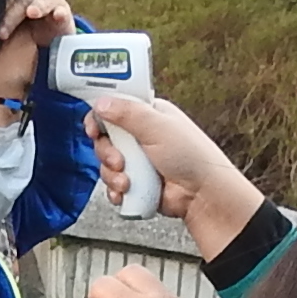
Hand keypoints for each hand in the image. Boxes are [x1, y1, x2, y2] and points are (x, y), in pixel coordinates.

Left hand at [0, 0, 74, 45]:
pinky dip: (59, 12)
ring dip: (37, 6)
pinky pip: (62, 10)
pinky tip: (56, 15)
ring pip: (43, 0)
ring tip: (31, 13)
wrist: (47, 39)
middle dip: (12, 13)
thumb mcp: (5, 17)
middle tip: (2, 32)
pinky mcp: (64, 11)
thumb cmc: (21, 24)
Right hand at [71, 89, 263, 256]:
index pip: (113, 108)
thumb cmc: (191, 156)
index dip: (99, 118)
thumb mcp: (157, 126)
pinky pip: (113, 185)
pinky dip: (116, 191)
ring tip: (127, 181)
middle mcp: (141, 136)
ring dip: (112, 175)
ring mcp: (138, 160)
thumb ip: (126, 112)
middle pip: (105, 139)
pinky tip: (126, 193)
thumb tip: (100, 103)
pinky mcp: (136, 182)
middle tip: (119, 161)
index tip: (94, 129)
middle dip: (107, 153)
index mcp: (147, 114)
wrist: (202, 195)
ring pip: (106, 164)